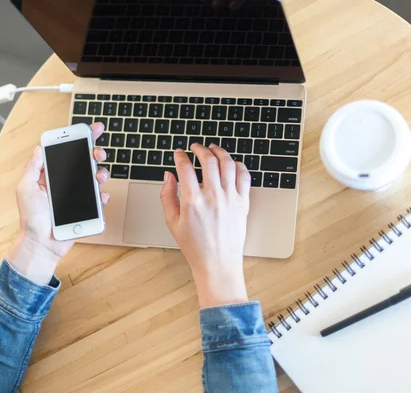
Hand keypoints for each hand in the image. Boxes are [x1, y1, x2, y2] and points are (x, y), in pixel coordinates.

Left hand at [8, 122, 110, 284]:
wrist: (42, 244)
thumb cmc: (31, 219)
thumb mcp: (25, 188)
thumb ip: (33, 168)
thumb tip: (39, 148)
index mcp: (51, 174)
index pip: (66, 152)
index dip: (79, 139)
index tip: (90, 130)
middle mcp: (66, 183)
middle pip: (85, 161)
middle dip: (94, 152)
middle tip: (97, 152)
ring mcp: (78, 195)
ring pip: (96, 177)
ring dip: (101, 172)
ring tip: (99, 176)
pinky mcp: (87, 209)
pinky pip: (99, 199)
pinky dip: (102, 195)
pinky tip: (100, 195)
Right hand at [160, 144, 250, 306]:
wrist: (218, 262)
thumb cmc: (195, 246)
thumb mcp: (172, 222)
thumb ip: (167, 196)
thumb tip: (168, 176)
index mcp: (193, 202)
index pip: (185, 168)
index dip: (180, 157)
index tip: (179, 154)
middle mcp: (213, 197)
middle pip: (208, 161)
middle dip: (200, 149)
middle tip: (196, 147)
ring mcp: (230, 198)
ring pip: (227, 164)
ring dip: (219, 152)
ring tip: (213, 150)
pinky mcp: (243, 202)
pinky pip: (244, 176)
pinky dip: (238, 165)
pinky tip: (231, 163)